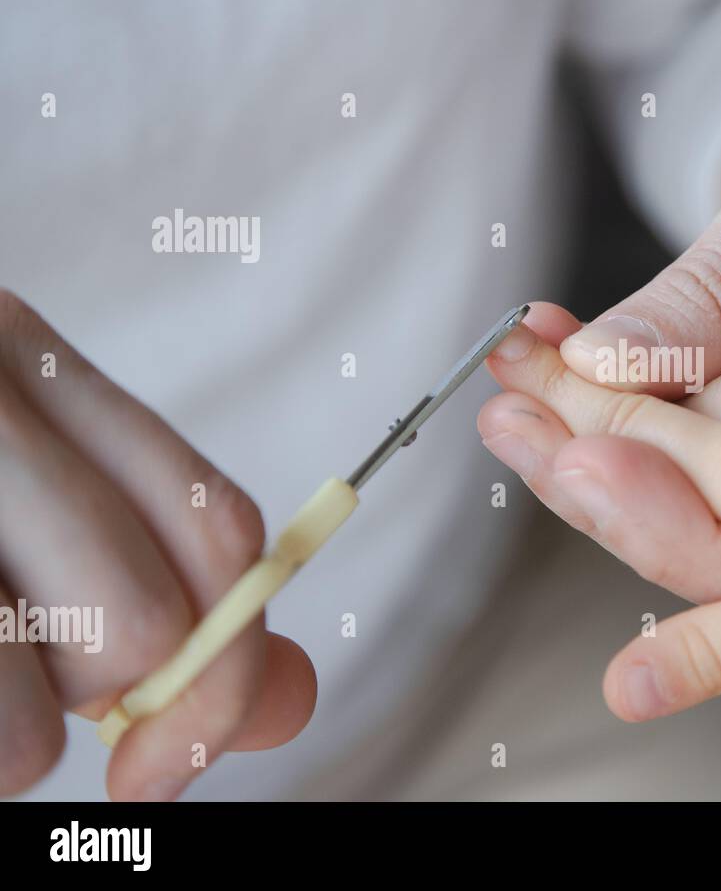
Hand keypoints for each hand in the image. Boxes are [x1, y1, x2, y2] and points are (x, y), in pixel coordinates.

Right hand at [0, 290, 314, 799]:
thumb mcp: (36, 510)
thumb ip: (174, 590)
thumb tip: (289, 704)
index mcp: (37, 366)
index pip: (219, 528)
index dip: (232, 657)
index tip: (172, 759)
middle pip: (155, 621)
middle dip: (115, 697)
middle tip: (38, 681)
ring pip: (66, 695)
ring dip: (22, 729)